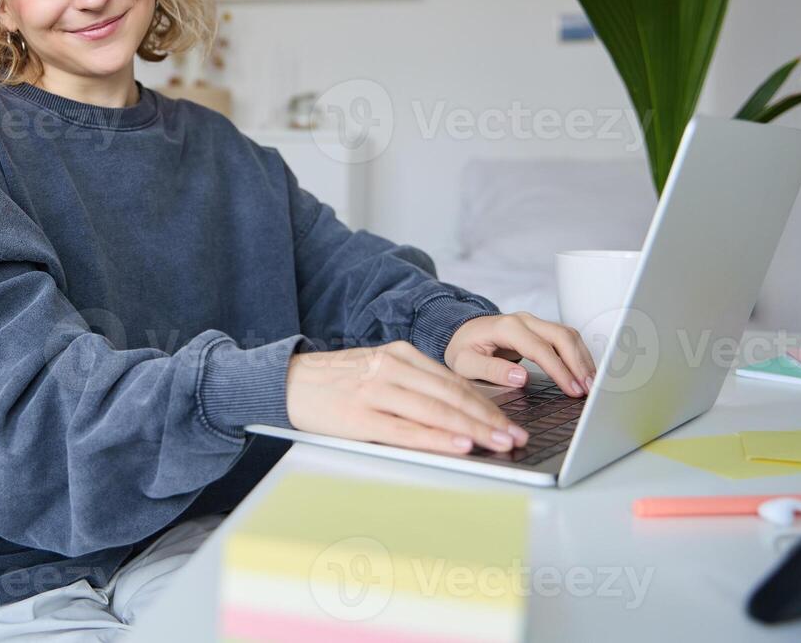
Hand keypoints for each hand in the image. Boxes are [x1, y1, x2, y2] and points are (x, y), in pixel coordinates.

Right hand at [285, 340, 530, 454]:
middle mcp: (390, 368)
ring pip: (436, 411)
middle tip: (516, 437)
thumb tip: (458, 412)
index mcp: (398, 354)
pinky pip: (406, 430)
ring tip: (499, 444)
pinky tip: (459, 445)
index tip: (511, 423)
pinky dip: (437, 438)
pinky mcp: (359, 416)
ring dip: (474, 430)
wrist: (285, 382)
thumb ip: (413, 384)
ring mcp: (375, 391)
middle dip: (489, 419)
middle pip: (451, 395)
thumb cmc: (334, 383)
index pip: (454, 381)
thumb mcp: (377, 370)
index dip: (487, 404)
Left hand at [443, 312, 596, 397]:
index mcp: (506, 328)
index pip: (540, 348)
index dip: (560, 370)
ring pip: (568, 335)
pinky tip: (584, 372)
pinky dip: (579, 354)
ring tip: (591, 384)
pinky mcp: (540, 329)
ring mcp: (533, 323)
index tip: (573, 389)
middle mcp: (524, 321)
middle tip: (588, 389)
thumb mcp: (466, 363)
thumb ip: (492, 370)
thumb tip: (521, 377)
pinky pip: (566, 338)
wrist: (460, 332)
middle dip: (579, 364)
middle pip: (562, 336)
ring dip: (583, 359)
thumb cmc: (462, 348)